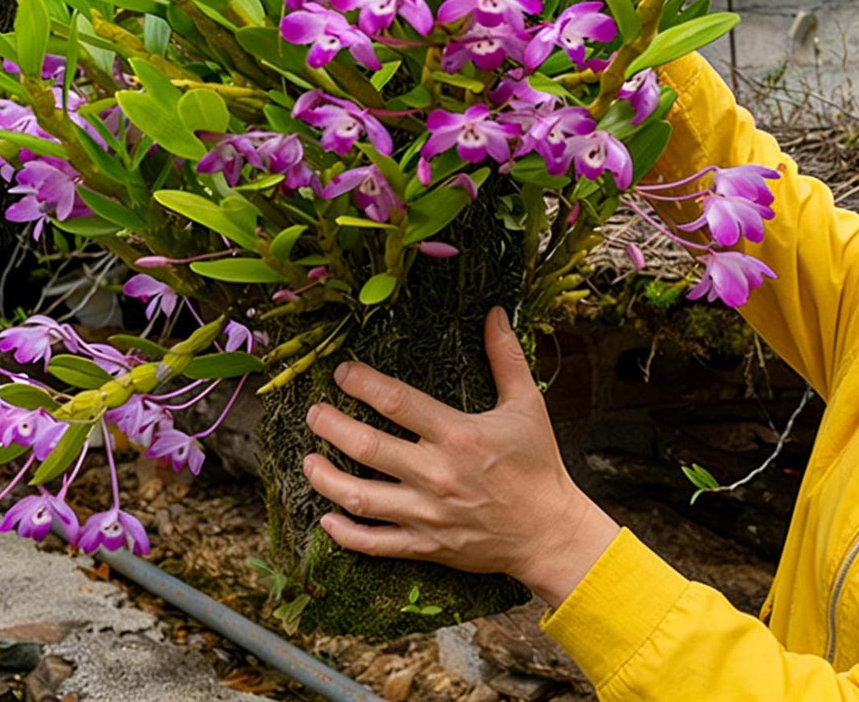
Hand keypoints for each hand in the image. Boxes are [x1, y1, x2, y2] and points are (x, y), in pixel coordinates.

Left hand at [303, 306, 620, 606]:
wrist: (549, 530)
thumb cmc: (538, 465)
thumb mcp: (528, 404)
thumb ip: (505, 357)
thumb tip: (495, 313)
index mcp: (458, 435)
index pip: (396, 401)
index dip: (361, 383)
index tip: (341, 373)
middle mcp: (436, 473)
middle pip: (367, 447)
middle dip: (331, 427)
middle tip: (314, 414)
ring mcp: (427, 513)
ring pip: (360, 498)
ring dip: (326, 480)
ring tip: (309, 461)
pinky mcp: (425, 544)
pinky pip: (374, 542)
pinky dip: (344, 533)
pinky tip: (326, 518)